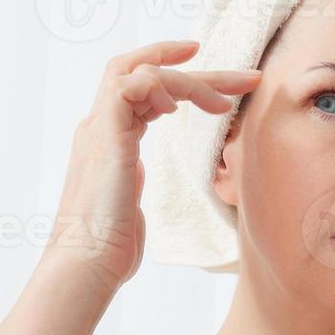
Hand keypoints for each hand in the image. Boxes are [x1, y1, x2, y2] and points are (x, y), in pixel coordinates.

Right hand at [43, 39, 261, 292]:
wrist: (87, 263)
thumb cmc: (110, 247)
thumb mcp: (128, 204)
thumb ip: (132, 182)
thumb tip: (136, 177)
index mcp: (109, 139)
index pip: (141, 89)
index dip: (177, 78)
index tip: (218, 82)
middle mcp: (101, 126)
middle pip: (145, 71)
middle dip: (199, 70)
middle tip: (247, 76)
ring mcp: (100, 127)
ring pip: (142, 72)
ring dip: (192, 81)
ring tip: (225, 104)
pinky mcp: (105, 133)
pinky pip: (132, 84)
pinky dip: (161, 87)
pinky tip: (177, 111)